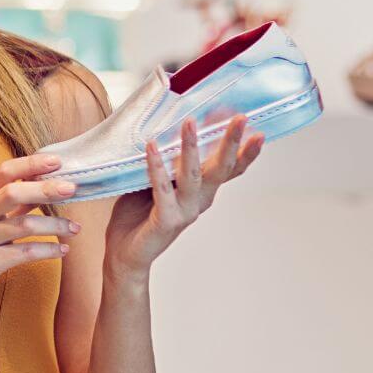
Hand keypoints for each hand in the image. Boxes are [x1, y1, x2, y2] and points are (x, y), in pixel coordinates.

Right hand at [0, 153, 81, 310]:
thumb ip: (6, 205)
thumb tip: (38, 186)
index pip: (4, 172)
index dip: (31, 164)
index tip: (56, 161)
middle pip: (14, 193)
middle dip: (46, 189)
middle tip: (71, 188)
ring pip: (25, 225)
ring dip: (55, 225)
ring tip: (75, 228)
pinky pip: (25, 253)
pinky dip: (48, 251)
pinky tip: (62, 251)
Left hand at [103, 114, 263, 277]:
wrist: (125, 254)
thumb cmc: (138, 216)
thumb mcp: (156, 183)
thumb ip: (167, 165)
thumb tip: (166, 130)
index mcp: (201, 192)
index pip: (228, 168)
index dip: (240, 146)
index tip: (247, 121)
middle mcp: (199, 202)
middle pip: (221, 169)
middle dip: (232, 142)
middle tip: (241, 117)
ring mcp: (185, 212)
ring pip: (193, 175)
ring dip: (192, 147)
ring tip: (190, 122)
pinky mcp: (166, 220)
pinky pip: (162, 188)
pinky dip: (157, 166)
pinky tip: (152, 146)